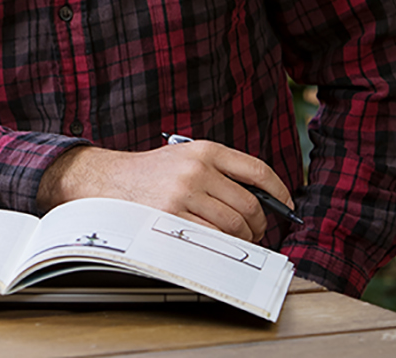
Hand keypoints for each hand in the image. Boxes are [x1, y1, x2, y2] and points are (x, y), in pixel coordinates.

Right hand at [36, 139, 293, 242]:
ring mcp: (184, 194)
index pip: (257, 170)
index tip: (287, 204)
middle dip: (260, 224)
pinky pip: (212, 238)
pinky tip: (223, 246)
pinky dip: (224, 246)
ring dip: (244, 239)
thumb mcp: (186, 156)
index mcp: (205, 150)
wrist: (109, 181)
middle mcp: (197, 169)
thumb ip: (221, 170)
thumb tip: (262, 199)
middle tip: (258, 232)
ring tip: (240, 240)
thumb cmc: (152, 172)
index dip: (279, 191)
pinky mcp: (172, 217)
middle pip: (249, 204)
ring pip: (233, 225)